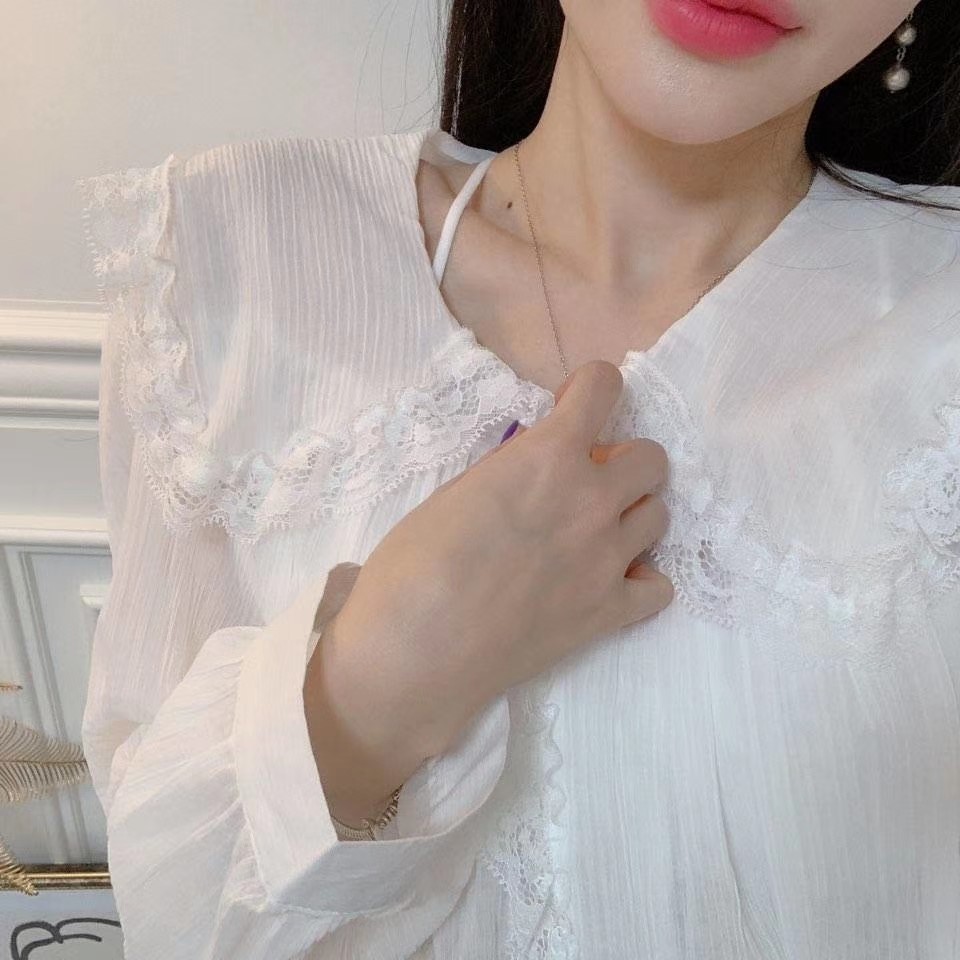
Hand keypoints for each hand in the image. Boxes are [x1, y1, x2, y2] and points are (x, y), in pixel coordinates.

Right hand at [326, 360, 673, 758]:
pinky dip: (639, 581)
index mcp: (548, 458)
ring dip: (630, 515)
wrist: (414, 652)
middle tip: (584, 482)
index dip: (589, 390)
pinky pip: (659, 588)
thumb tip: (539, 468)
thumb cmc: (412, 566)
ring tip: (592, 535)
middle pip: (651, 459)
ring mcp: (608, 560)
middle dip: (621, 461)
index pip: (603, 388)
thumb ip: (512, 470)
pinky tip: (606, 585)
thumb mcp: (456, 492)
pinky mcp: (610, 614)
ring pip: (660, 516)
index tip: (572, 408)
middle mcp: (592, 501)